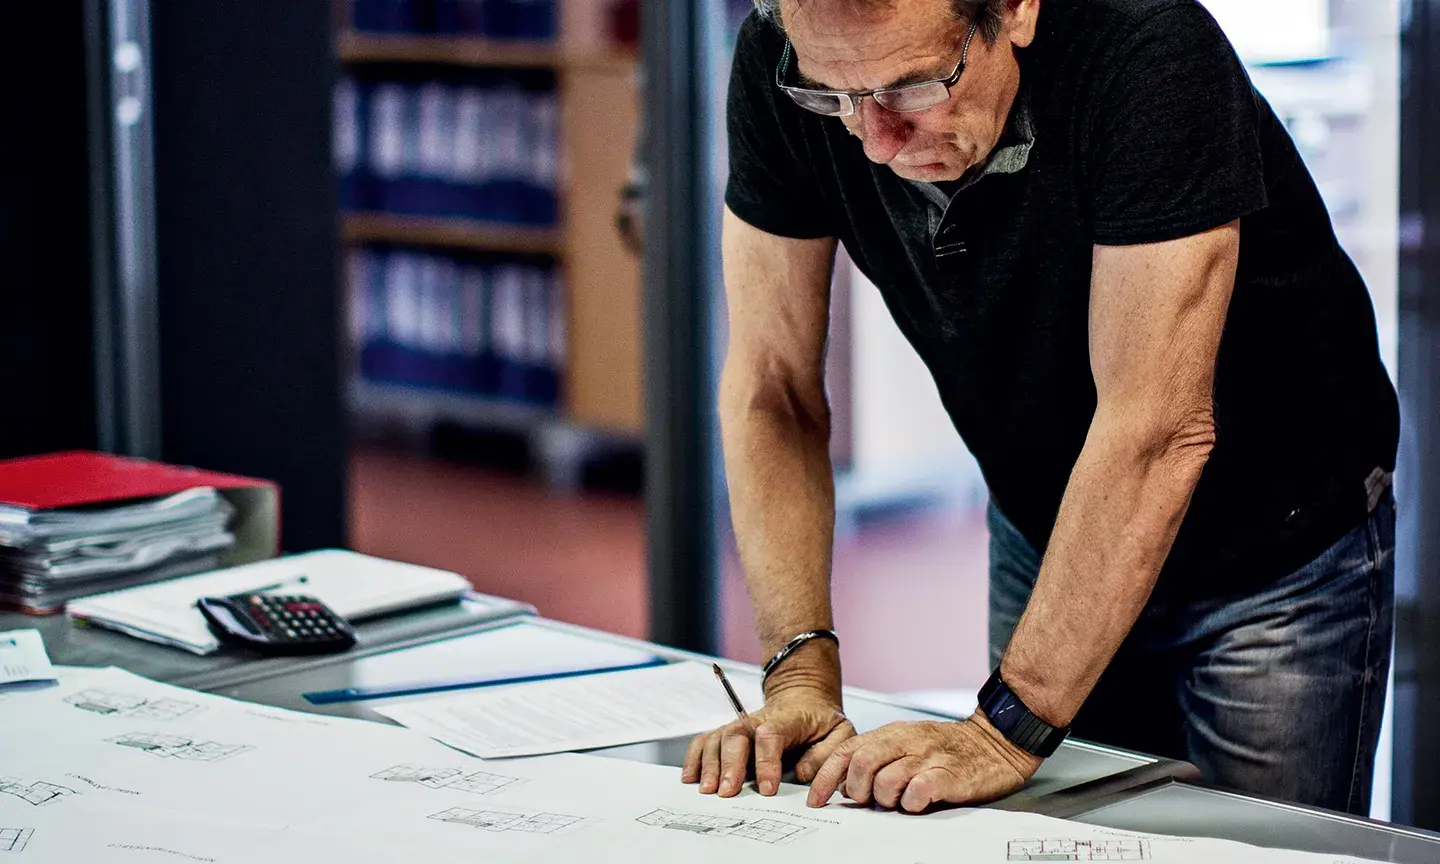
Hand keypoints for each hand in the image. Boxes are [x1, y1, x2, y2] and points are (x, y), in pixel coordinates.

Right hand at [681, 688, 854, 797]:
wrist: (804, 700)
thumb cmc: (820, 721)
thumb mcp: (840, 733)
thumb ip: (826, 754)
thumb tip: (802, 774)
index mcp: (788, 718)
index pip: (771, 734)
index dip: (767, 761)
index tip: (768, 789)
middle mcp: (758, 719)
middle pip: (736, 734)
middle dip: (729, 764)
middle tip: (727, 792)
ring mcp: (740, 725)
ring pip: (717, 738)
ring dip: (709, 764)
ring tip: (707, 790)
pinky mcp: (728, 733)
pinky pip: (705, 740)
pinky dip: (694, 757)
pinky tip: (690, 777)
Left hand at [806, 713, 1042, 811]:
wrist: (995, 741)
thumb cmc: (947, 748)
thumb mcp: (907, 745)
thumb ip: (876, 760)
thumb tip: (844, 785)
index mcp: (892, 734)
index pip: (846, 751)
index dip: (826, 777)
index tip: (816, 800)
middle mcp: (907, 741)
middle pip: (862, 763)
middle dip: (857, 789)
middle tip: (867, 801)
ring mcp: (928, 757)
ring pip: (886, 780)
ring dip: (885, 798)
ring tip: (899, 800)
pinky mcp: (950, 774)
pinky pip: (919, 791)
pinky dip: (912, 802)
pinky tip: (919, 802)